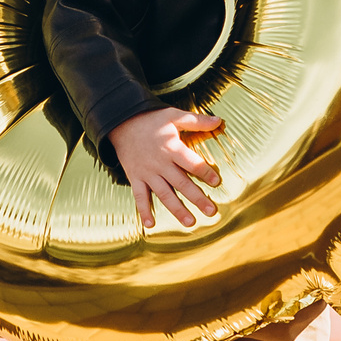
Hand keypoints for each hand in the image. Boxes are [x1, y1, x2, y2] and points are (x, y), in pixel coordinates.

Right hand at [109, 107, 224, 229]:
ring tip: (190, 222)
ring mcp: (147, 173)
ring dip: (177, 210)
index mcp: (171, 148)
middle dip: (197, 198)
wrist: (121, 122)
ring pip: (164, 194)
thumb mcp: (174, 115)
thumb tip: (219, 121)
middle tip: (211, 211)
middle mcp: (160, 164)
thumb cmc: (151, 120)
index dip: (205, 172)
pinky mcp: (135, 178)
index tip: (216, 182)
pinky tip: (150, 225)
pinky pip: (139, 197)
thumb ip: (197, 121)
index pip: (192, 163)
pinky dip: (144, 211)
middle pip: (181, 184)